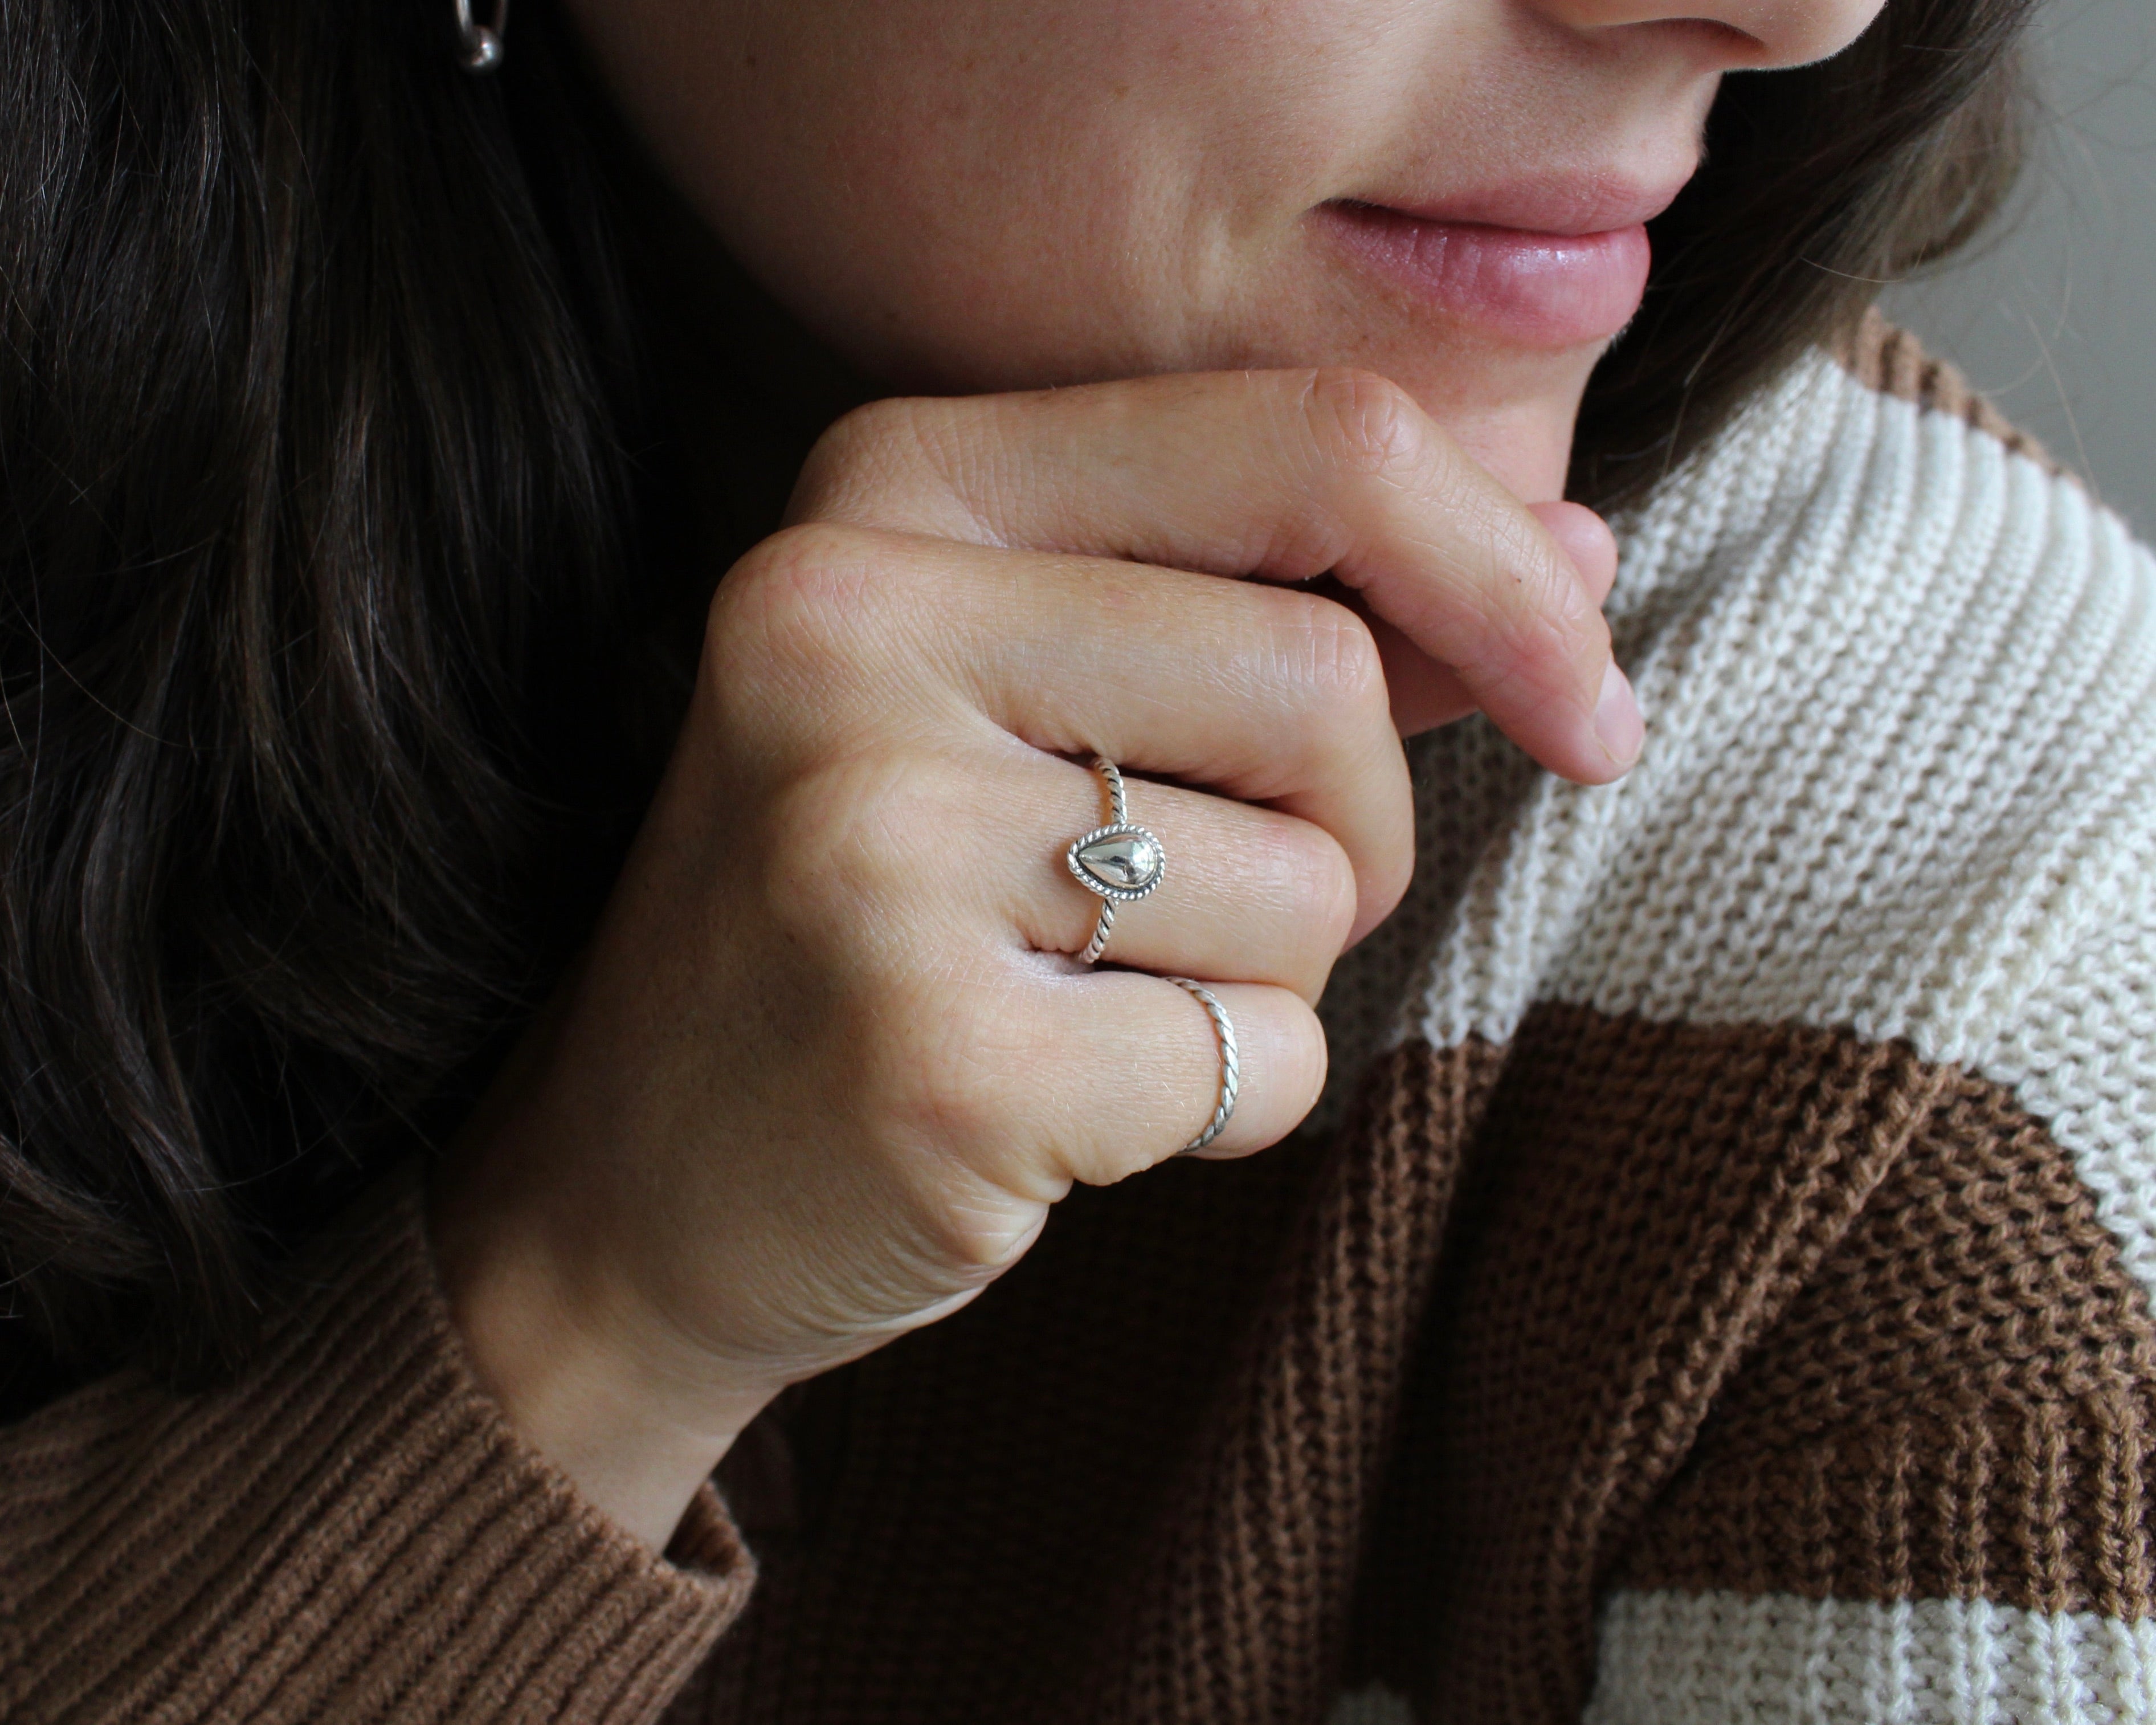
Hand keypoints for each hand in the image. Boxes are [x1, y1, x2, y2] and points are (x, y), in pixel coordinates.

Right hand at [427, 369, 1634, 1546]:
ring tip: (1087, 997)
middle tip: (1216, 905)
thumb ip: (1291, 601)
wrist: (637, 1177)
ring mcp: (872, 843)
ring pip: (1314, 887)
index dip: (1501, 573)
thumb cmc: (885, 912)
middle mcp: (849, 626)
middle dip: (1351, 825)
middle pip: (1324, 681)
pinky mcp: (933, 1057)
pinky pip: (1260, 1060)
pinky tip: (1070, 1107)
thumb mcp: (1048, 691)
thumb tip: (1579, 557)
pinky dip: (1227, 1101)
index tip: (1587, 700)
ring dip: (1271, 976)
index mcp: (890, 487)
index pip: (1306, 444)